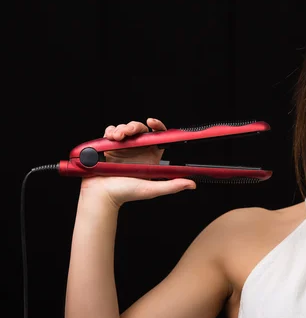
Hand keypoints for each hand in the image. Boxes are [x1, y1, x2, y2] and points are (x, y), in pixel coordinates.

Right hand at [81, 118, 195, 207]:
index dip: (157, 127)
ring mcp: (124, 148)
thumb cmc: (126, 194)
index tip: (152, 122)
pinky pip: (111, 132)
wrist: (102, 195)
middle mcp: (138, 151)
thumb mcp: (151, 189)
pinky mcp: (110, 146)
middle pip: (140, 129)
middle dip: (133, 126)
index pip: (158, 137)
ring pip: (125, 128)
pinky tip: (110, 138)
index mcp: (150, 157)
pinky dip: (110, 131)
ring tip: (117, 138)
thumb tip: (191, 184)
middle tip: (128, 132)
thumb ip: (172, 186)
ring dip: (121, 129)